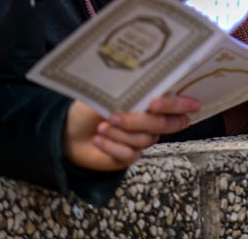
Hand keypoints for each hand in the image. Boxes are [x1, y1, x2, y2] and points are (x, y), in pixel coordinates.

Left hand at [62, 95, 198, 171]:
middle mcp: (153, 121)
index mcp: (152, 101)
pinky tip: (98, 139)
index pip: (177, 104)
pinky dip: (111, 146)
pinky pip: (129, 153)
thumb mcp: (108, 94)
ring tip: (101, 127)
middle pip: (163, 124)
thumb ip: (129, 93)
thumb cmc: (91, 107)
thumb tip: (142, 90)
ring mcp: (143, 140)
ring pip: (143, 139)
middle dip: (139, 121)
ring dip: (119, 133)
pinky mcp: (130, 156)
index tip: (155, 104)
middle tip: (114, 116)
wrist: (70, 131)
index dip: (177, 105)